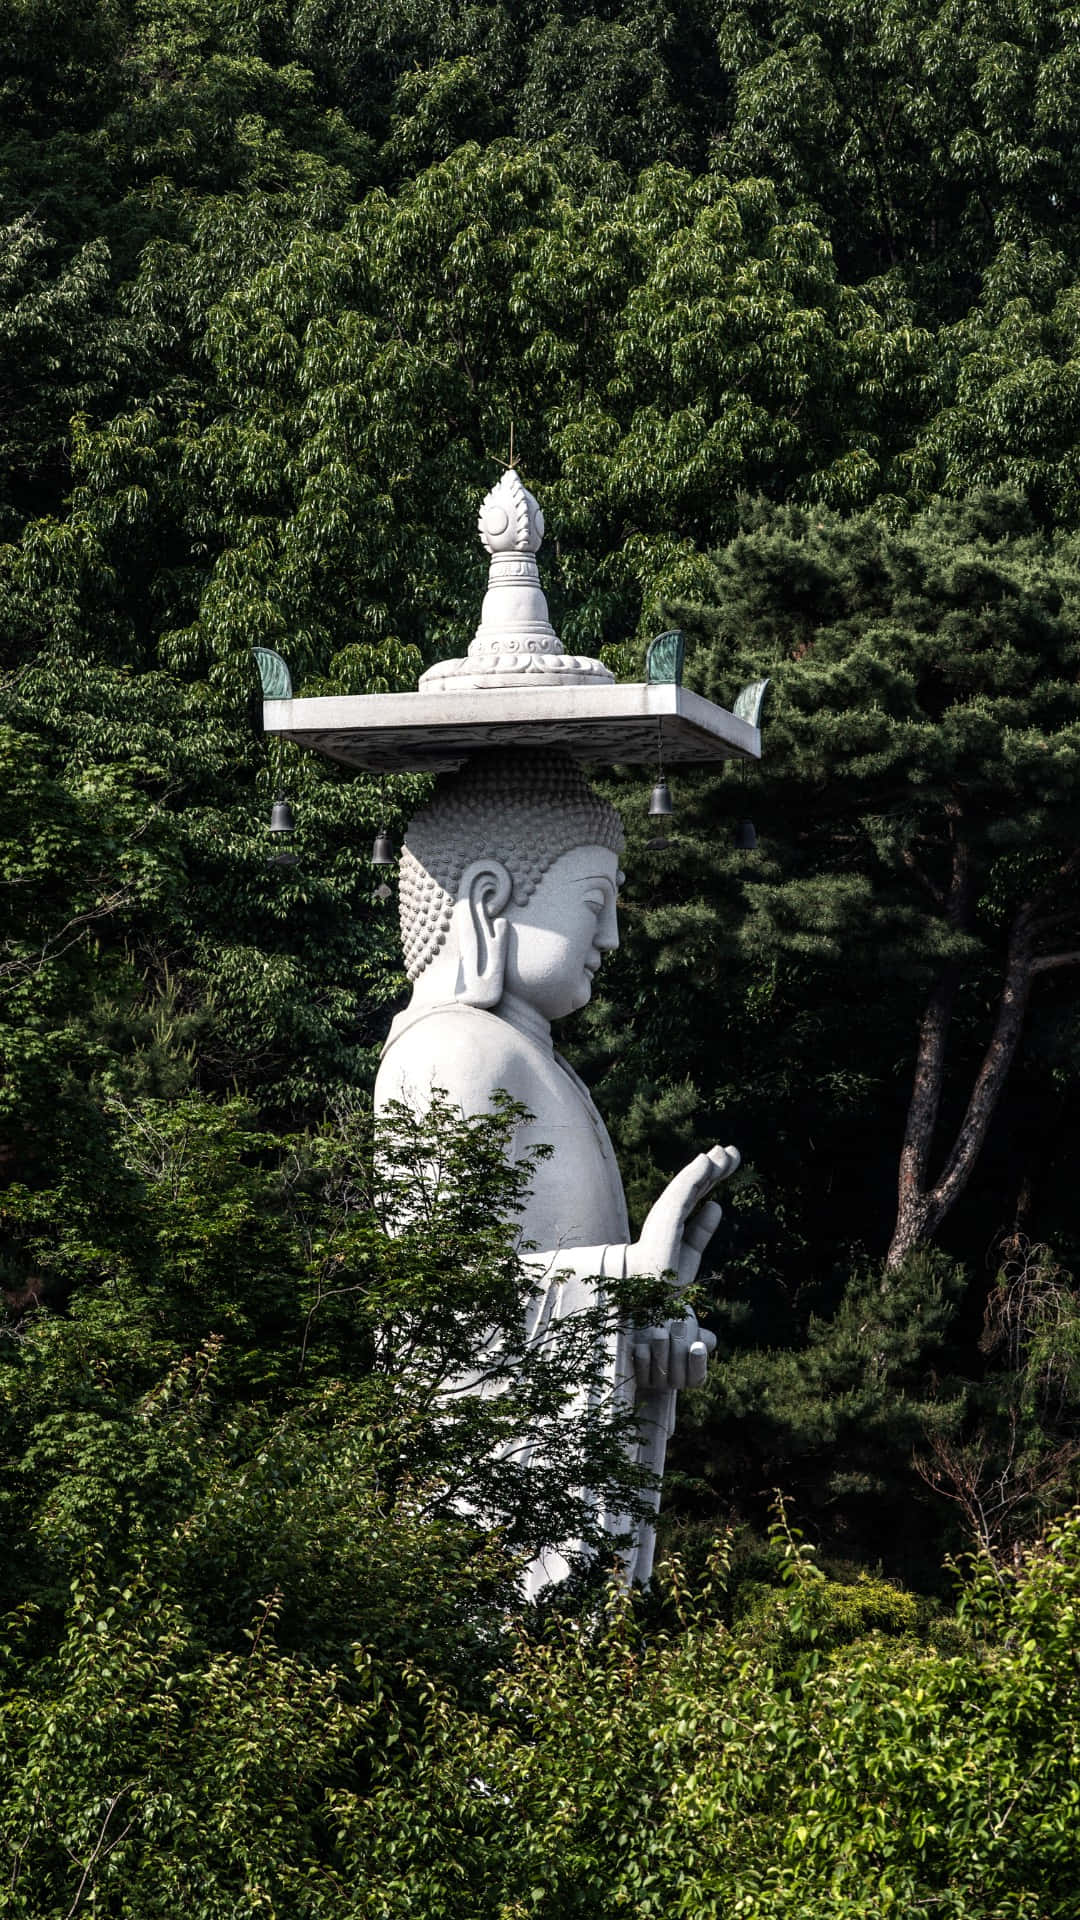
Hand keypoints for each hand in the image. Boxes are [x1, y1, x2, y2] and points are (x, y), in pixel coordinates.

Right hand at [628, 1145, 739, 1283]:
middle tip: (733, 1150)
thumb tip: (716, 1205)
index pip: (694, 1196)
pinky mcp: (663, 1224)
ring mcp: (663, 1221)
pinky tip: (705, 1161)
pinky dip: (692, 1176)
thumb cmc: (664, 1285)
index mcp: (672, 1226)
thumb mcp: (690, 1255)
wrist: (647, 1306)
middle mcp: (667, 1220)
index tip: (729, 1161)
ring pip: (688, 1186)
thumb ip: (701, 1230)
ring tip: (725, 1151)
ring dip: (706, 1167)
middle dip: (713, 1168)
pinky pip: (681, 1195)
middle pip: (694, 1187)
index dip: (711, 1178)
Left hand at [632, 1306, 716, 1389]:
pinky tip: (642, 1343)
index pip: (697, 1376)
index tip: (697, 1346)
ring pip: (659, 1371)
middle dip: (678, 1349)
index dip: (697, 1363)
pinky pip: (642, 1367)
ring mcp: (655, 1382)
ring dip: (661, 1349)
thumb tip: (705, 1344)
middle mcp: (675, 1382)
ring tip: (660, 1332)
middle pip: (678, 1377)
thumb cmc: (674, 1323)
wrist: (645, 1322)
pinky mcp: (638, 1376)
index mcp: (693, 1373)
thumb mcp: (690, 1327)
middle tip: (678, 1325)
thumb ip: (703, 1337)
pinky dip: (643, 1353)